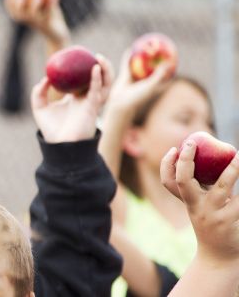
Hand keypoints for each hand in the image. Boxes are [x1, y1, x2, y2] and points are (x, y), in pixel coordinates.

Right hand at [3, 0, 69, 45]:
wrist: (58, 31)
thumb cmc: (47, 14)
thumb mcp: (42, 3)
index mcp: (24, 17)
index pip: (12, 10)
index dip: (8, 2)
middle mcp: (29, 21)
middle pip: (19, 14)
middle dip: (17, 5)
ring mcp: (39, 23)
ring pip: (33, 15)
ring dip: (33, 5)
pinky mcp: (50, 24)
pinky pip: (51, 12)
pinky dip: (52, 3)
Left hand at [31, 55, 112, 142]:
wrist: (60, 146)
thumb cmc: (52, 129)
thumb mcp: (40, 107)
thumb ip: (39, 92)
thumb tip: (45, 78)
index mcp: (75, 98)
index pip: (83, 80)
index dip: (83, 69)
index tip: (77, 56)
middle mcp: (86, 100)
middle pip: (99, 80)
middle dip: (101, 67)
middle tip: (92, 54)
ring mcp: (92, 104)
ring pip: (105, 85)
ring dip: (105, 71)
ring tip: (99, 58)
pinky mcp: (93, 108)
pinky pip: (98, 91)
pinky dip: (97, 79)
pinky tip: (95, 68)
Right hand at [105, 50, 173, 114]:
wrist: (120, 102)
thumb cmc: (138, 97)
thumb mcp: (150, 85)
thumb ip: (159, 75)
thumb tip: (168, 63)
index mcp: (154, 84)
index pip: (165, 73)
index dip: (169, 65)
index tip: (173, 55)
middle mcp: (145, 80)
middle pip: (152, 66)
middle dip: (155, 57)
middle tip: (159, 47)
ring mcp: (135, 77)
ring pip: (139, 64)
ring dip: (141, 55)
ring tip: (143, 46)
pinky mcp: (125, 75)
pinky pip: (127, 64)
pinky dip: (129, 57)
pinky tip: (130, 48)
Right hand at [160, 141, 238, 265]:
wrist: (221, 257)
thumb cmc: (213, 225)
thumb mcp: (202, 207)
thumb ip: (203, 188)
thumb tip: (212, 160)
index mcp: (189, 203)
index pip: (169, 182)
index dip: (167, 164)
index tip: (176, 148)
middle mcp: (197, 208)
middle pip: (183, 181)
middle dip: (186, 161)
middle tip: (193, 143)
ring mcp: (215, 214)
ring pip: (223, 187)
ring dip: (232, 169)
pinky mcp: (232, 220)